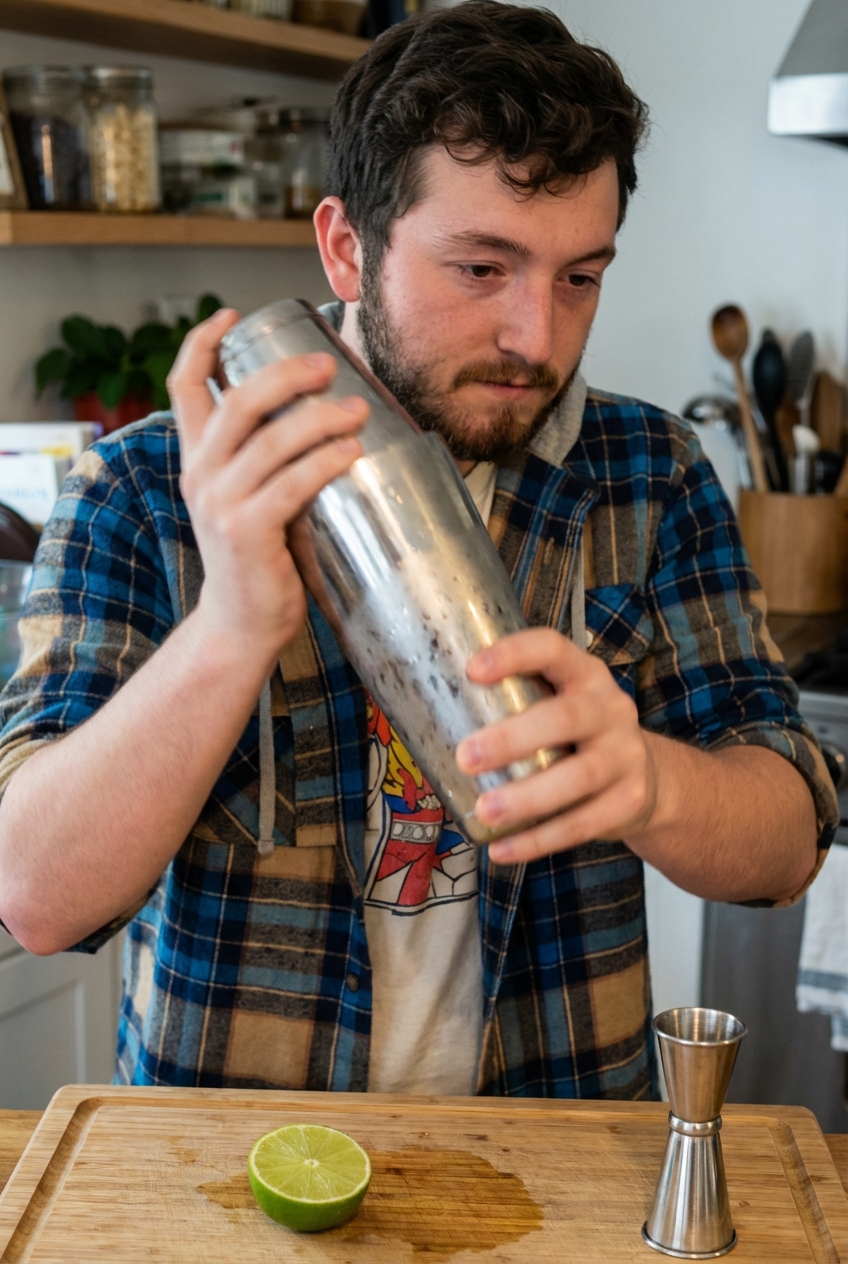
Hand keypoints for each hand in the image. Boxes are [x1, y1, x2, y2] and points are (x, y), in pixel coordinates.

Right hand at [167, 308, 367, 663]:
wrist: (242, 623)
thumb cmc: (262, 557)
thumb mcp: (253, 497)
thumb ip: (271, 461)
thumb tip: (331, 415)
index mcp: (198, 460)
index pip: (183, 389)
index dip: (201, 345)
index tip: (231, 315)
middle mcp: (201, 475)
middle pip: (235, 403)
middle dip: (284, 375)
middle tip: (328, 366)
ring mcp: (219, 504)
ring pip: (269, 442)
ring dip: (318, 420)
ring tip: (357, 410)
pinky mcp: (245, 533)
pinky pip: (289, 486)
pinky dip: (323, 463)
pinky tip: (351, 452)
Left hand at [455, 628, 657, 864]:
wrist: (647, 778)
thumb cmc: (576, 735)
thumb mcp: (557, 703)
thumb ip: (513, 703)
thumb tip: (426, 715)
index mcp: (584, 674)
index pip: (553, 649)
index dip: (515, 654)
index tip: (472, 670)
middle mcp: (611, 709)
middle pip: (567, 718)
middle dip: (514, 738)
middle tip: (465, 757)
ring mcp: (625, 756)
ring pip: (579, 777)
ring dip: (528, 797)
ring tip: (485, 811)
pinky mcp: (628, 801)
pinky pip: (583, 824)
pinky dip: (539, 840)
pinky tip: (502, 850)